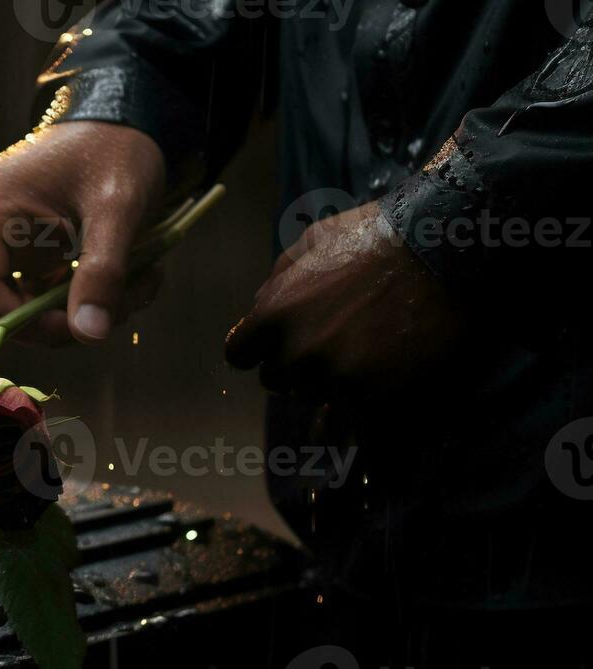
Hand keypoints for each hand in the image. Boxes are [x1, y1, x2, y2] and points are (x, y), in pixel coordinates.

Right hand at [0, 121, 166, 345]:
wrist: (117, 122)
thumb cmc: (113, 152)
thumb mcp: (116, 210)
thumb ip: (102, 272)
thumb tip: (89, 335)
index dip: (31, 324)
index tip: (86, 328)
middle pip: (1, 305)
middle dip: (65, 317)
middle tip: (124, 305)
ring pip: (21, 304)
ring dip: (77, 308)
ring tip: (134, 286)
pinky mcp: (3, 246)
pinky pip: (30, 291)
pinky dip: (74, 295)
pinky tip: (119, 279)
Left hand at [225, 201, 466, 396]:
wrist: (442, 252)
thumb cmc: (377, 236)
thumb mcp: (313, 241)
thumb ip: (279, 279)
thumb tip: (260, 306)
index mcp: (273, 315)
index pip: (240, 355)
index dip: (259, 351)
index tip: (277, 347)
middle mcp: (296, 353)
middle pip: (277, 379)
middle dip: (295, 364)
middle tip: (329, 345)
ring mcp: (332, 379)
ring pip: (312, 397)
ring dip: (328, 382)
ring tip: (360, 355)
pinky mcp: (370, 397)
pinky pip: (346, 417)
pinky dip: (355, 404)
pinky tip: (372, 382)